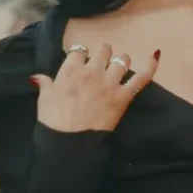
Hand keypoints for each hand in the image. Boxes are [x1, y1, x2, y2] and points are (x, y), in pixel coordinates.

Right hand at [32, 43, 157, 132]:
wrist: (70, 142)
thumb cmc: (53, 121)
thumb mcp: (44, 100)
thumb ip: (45, 84)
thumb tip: (38, 77)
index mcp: (71, 70)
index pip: (79, 50)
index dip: (81, 54)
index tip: (80, 60)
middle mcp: (92, 71)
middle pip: (103, 50)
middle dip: (103, 54)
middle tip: (101, 63)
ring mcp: (110, 82)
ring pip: (122, 59)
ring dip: (120, 61)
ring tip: (117, 67)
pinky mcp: (124, 96)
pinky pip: (141, 77)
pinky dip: (150, 66)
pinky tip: (155, 56)